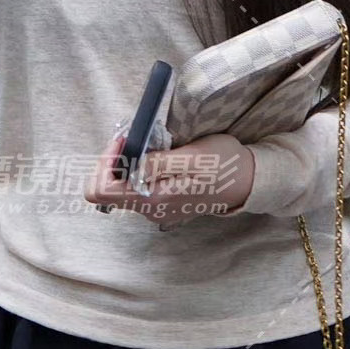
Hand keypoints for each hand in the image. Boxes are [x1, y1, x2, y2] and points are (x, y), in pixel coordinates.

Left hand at [86, 130, 255, 225]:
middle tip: (133, 137)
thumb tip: (127, 164)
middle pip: (108, 188)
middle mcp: (149, 210)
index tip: (124, 141)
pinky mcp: (162, 203)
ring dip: (128, 162)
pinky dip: (139, 168)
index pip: (100, 189)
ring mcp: (155, 209)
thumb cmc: (223, 165)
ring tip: (149, 144)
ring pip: (121, 186)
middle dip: (114, 159)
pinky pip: (137, 186)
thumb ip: (157, 164)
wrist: (249, 181)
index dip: (105, 162)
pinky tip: (158, 156)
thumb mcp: (192, 157)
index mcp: (151, 200)